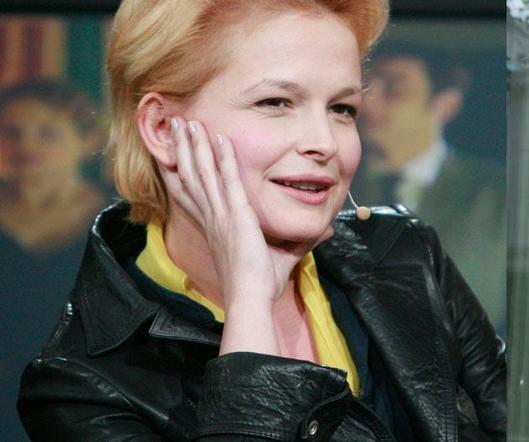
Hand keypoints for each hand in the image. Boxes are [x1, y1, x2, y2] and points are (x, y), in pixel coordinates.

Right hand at [157, 118, 331, 354]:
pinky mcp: (236, 215)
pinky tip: (220, 138)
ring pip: (202, 172)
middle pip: (191, 175)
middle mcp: (213, 218)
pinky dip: (223, 158)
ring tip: (187, 122)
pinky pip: (227, 180)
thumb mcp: (283, 257)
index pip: (191, 195)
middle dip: (184, 148)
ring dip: (195, 145)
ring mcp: (221, 215)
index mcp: (216, 229)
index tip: (171, 155)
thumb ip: (300, 241)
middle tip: (176, 125)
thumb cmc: (260, 286)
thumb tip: (325, 231)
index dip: (180, 173)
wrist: (251, 299)